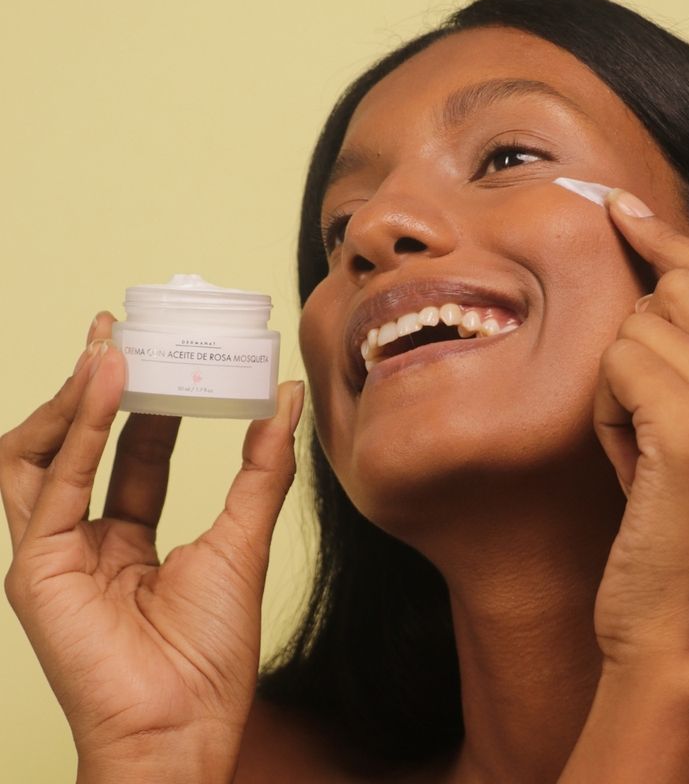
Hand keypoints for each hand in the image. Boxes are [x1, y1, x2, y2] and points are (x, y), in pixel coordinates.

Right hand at [1, 313, 304, 779]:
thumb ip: (261, 465)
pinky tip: (107, 382)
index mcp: (130, 539)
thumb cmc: (212, 649)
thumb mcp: (243, 536)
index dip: (147, 402)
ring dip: (76, 397)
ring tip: (109, 345)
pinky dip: (80, 430)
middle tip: (120, 330)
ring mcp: (56, 553)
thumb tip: (284, 396)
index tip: (167, 354)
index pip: (133, 453)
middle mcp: (87, 539)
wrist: (186, 726)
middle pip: (83, 444)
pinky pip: (51, 483)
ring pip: (45, 454)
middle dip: (99, 386)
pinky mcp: (37, 568)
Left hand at [592, 191, 688, 672]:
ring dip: (619, 387)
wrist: (680, 630)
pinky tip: (630, 463)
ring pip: (641, 325)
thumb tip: (656, 287)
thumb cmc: (679, 533)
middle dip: (638, 340)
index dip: (670, 237)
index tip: (619, 204)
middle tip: (643, 415)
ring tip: (642, 453)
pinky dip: (606, 410)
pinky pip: (619, 363)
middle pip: (681, 286)